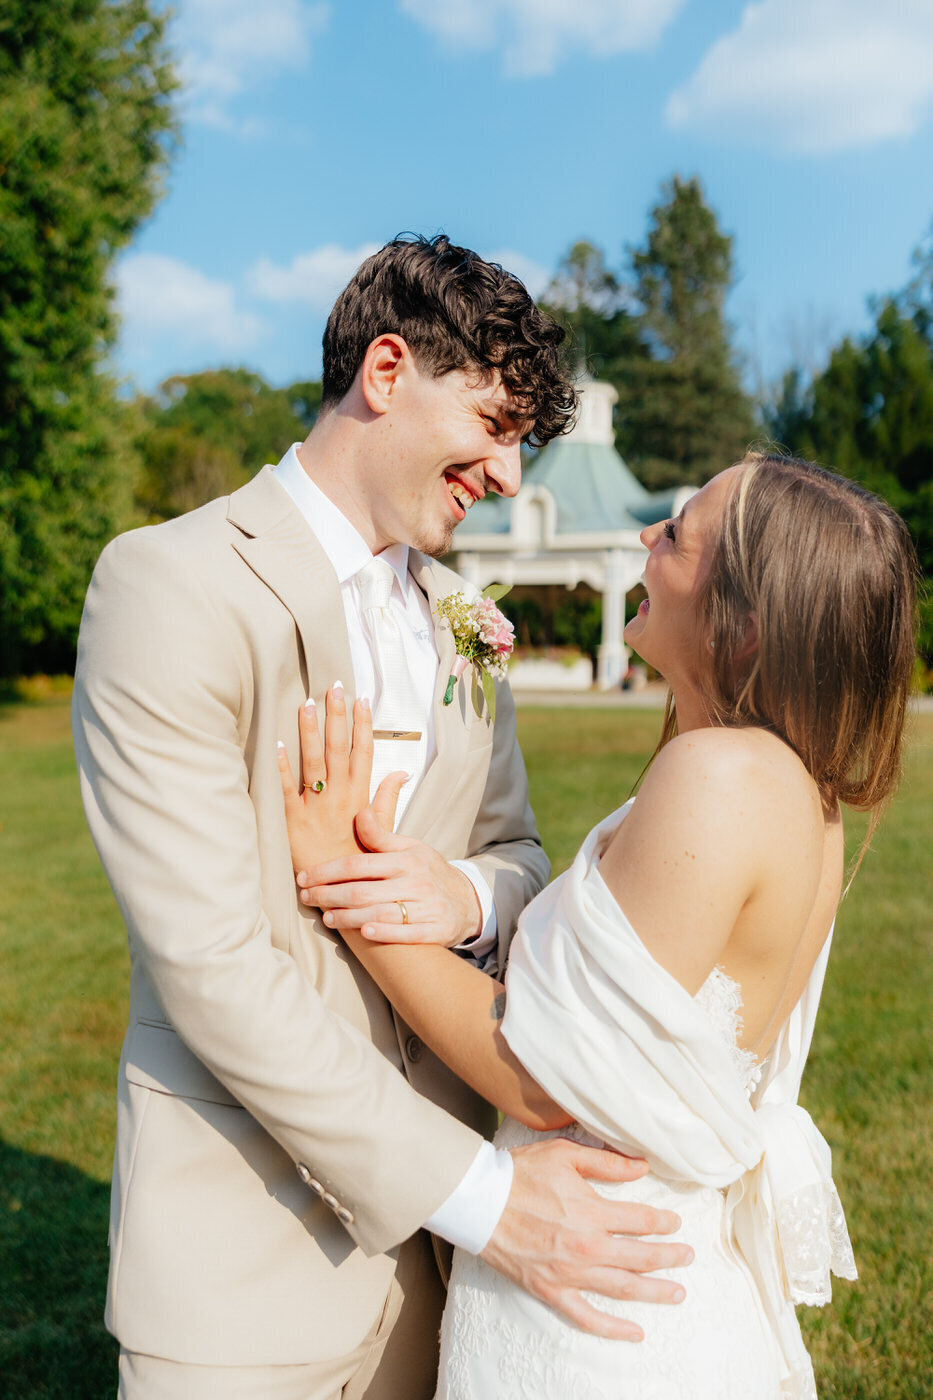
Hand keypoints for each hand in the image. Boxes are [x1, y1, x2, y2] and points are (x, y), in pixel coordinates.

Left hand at [278, 685, 405, 871]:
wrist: (341, 892)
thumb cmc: (360, 859)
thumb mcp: (382, 830)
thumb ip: (387, 799)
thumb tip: (401, 774)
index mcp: (360, 795)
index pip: (363, 751)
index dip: (363, 724)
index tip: (362, 699)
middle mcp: (339, 795)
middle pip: (337, 748)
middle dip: (336, 716)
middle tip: (333, 687)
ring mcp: (315, 805)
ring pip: (313, 761)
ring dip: (310, 730)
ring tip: (307, 703)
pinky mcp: (293, 819)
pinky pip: (287, 789)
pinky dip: (282, 766)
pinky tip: (278, 744)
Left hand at [297, 805, 482, 946]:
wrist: (467, 900)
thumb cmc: (428, 871)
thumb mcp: (409, 848)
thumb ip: (381, 836)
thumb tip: (358, 813)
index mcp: (406, 859)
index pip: (357, 865)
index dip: (326, 871)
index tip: (303, 877)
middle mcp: (416, 882)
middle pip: (362, 891)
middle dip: (328, 895)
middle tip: (305, 898)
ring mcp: (427, 907)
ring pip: (379, 913)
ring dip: (348, 917)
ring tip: (326, 917)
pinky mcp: (437, 930)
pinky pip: (407, 933)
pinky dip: (385, 932)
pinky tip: (364, 933)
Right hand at [480, 1138, 692, 1340]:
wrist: (480, 1203)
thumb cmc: (521, 1173)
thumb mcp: (565, 1155)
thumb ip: (607, 1163)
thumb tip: (642, 1167)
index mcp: (592, 1212)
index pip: (642, 1221)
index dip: (664, 1222)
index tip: (675, 1223)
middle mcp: (587, 1247)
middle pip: (641, 1257)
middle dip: (670, 1257)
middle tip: (688, 1256)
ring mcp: (571, 1274)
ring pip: (623, 1289)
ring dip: (655, 1292)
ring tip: (677, 1293)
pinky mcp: (553, 1291)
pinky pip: (588, 1317)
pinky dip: (613, 1328)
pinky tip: (635, 1332)